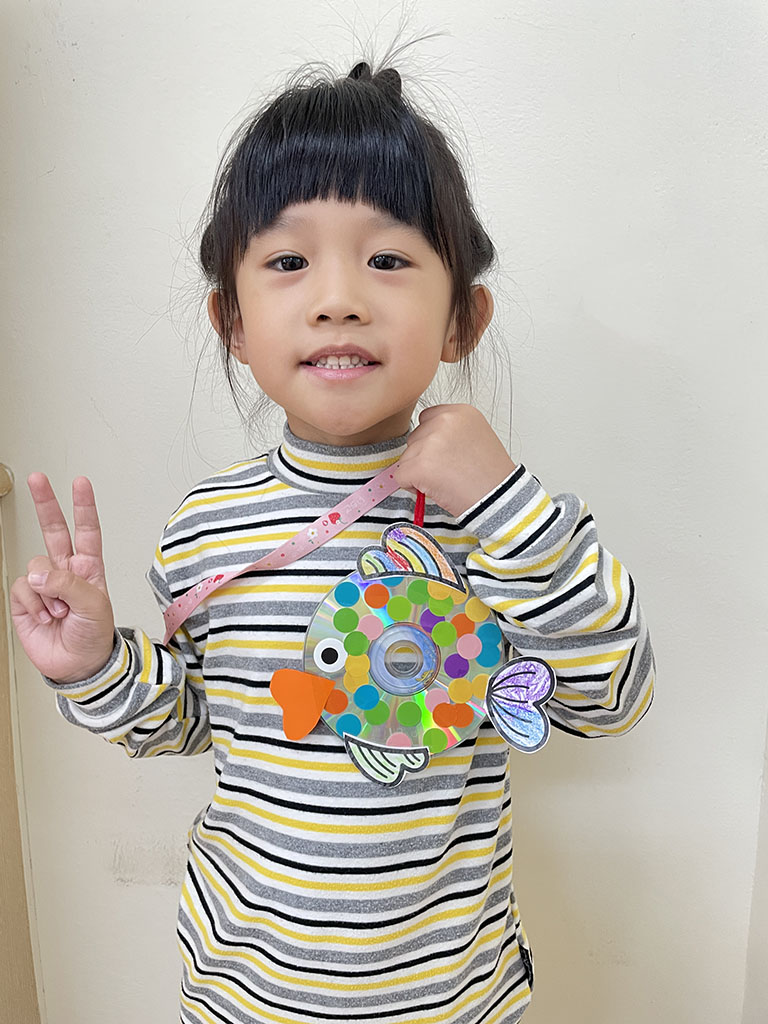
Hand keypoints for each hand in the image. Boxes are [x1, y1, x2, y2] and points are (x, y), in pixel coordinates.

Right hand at [10, 474, 115, 683]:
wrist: (79, 666)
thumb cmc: (95, 636)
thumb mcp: (95, 605)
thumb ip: (70, 583)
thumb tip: (39, 573)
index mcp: (89, 567)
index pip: (87, 530)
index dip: (83, 506)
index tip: (80, 482)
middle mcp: (65, 571)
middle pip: (53, 530)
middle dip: (45, 503)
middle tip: (38, 479)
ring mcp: (44, 584)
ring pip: (35, 566)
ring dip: (48, 591)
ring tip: (60, 611)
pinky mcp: (25, 600)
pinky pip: (22, 588)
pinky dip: (33, 604)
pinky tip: (44, 616)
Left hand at [395, 405, 516, 517]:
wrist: (500, 500)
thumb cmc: (490, 476)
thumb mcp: (475, 437)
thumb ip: (449, 431)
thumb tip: (422, 440)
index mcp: (460, 412)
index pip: (427, 419)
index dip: (433, 441)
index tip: (448, 456)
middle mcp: (445, 421)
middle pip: (415, 438)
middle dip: (425, 457)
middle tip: (450, 471)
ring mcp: (432, 442)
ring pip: (406, 457)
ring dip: (419, 472)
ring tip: (447, 480)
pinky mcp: (420, 465)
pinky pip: (401, 475)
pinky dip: (412, 487)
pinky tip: (436, 489)